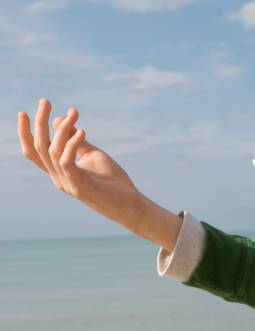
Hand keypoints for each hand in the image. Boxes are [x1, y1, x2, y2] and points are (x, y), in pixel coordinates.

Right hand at [17, 98, 181, 251]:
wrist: (130, 204)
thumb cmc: (112, 180)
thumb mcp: (92, 154)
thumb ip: (76, 141)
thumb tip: (60, 120)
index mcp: (59, 171)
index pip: (34, 152)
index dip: (25, 133)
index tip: (23, 112)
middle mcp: (58, 177)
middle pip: (39, 147)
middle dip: (39, 122)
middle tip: (45, 101)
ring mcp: (67, 183)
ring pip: (52, 151)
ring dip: (62, 128)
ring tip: (74, 113)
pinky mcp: (79, 186)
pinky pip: (67, 162)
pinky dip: (72, 144)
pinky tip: (83, 131)